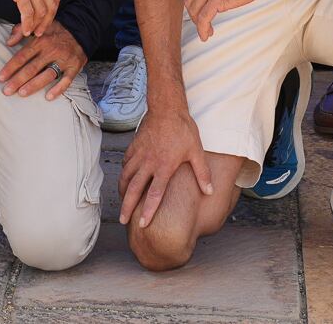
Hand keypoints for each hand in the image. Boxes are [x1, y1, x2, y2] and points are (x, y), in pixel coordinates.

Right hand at [0, 0, 59, 43]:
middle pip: (50, 6)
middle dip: (46, 22)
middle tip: (39, 32)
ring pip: (40, 10)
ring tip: (30, 32)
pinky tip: (24, 29)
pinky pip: (27, 11)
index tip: (46, 21)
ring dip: (36, 25)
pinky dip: (27, 23)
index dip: (52, 13)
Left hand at [0, 27, 86, 98]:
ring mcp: (63, 59)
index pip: (22, 56)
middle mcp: (51, 50)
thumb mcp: (38, 25)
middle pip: (32, 68)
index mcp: (40, 41)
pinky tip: (49, 97)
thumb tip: (8, 42)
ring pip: (47, 75)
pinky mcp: (74, 67)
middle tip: (7, 91)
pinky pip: (66, 80)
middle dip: (18, 80)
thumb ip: (20, 31)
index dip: (11, 67)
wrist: (82, 28)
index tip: (1, 77)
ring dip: (34, 85)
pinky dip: (59, 89)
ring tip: (22, 93)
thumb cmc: (56, 30)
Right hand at [120, 107, 213, 228]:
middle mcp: (149, 163)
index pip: (154, 195)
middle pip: (134, 190)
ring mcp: (139, 154)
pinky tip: (125, 178)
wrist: (167, 107)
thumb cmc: (183, 129)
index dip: (147, 211)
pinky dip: (124, 173)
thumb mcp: (196, 151)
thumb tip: (210, 191)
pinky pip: (126, 163)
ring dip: (123, 191)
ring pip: (126, 177)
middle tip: (122, 220)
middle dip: (127, 207)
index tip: (142, 224)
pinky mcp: (134, 146)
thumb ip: (202, 173)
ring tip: (122, 202)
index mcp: (164, 167)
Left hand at [185, 0, 269, 42]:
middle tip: (203, 26)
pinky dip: (202, 29)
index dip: (194, 7)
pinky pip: (203, 18)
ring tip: (207, 32)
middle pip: (190, 3)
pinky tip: (206, 35)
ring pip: (195, 12)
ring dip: (199, 25)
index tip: (199, 16)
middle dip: (195, 17)